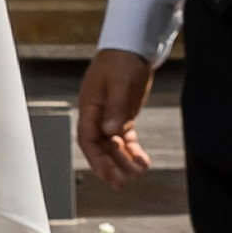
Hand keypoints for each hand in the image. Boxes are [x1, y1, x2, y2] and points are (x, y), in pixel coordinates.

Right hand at [77, 47, 154, 188]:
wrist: (132, 48)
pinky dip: (133, 151)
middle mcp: (97, 115)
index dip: (96, 159)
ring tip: (138, 174)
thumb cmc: (122, 62)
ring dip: (123, 161)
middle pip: (99, 147)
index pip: (88, 139)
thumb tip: (110, 131)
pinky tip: (143, 161)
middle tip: (122, 184)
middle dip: (109, 166)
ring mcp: (109, 116)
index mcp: (90, 107)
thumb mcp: (121, 84)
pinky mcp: (122, 116)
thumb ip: (116, 108)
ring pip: (113, 146)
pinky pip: (125, 139)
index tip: (108, 175)